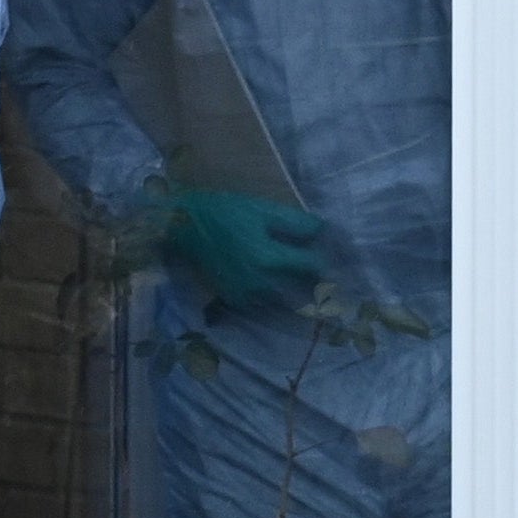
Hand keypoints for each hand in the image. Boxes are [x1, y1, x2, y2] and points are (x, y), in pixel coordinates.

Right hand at [155, 181, 325, 313]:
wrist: (182, 227)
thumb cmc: (224, 212)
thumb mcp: (262, 209)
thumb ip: (298, 223)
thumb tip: (326, 232)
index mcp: (269, 258)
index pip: (314, 265)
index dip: (328, 257)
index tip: (335, 253)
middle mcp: (260, 283)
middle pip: (306, 290)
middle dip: (320, 281)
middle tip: (332, 275)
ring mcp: (247, 295)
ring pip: (289, 303)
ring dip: (304, 295)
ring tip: (313, 285)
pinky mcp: (236, 301)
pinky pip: (269, 307)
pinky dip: (281, 300)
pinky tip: (284, 290)